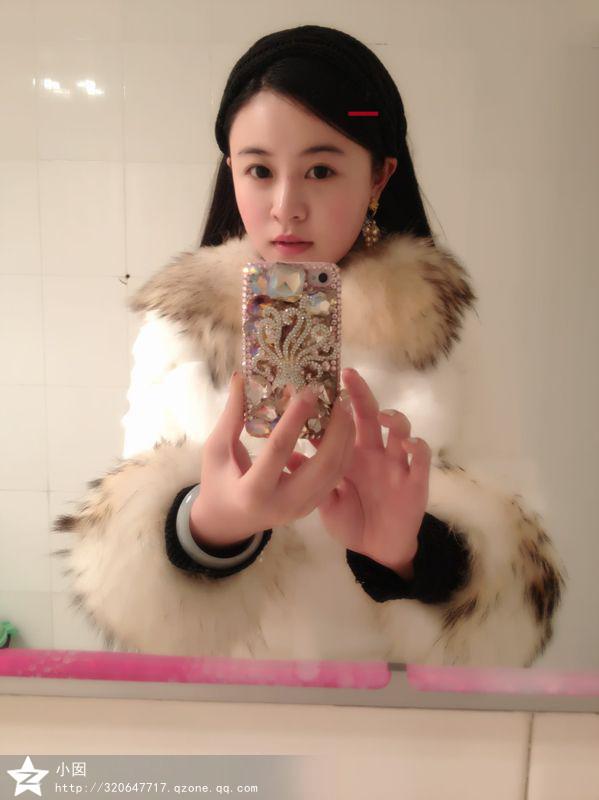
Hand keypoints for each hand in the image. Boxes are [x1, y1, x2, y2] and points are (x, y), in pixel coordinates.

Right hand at [190, 371, 354, 547]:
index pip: (279, 450)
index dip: (294, 419)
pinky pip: (334, 478)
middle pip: (322, 466)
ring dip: (344, 439)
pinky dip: (341, 451)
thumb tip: (242, 377)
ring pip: (335, 473)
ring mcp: (301, 509)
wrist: (226, 521)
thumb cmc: (217, 482)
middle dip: (336, 431)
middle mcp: (282, 504)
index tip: (308, 391)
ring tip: (344, 408)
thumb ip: (232, 415)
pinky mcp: (312, 507)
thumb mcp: (216, 449)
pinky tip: (340, 427)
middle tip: (338, 399)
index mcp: (253, 491)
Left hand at [285, 367, 430, 576]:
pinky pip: (421, 460)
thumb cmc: (351, 521)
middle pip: (370, 415)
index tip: (318, 382)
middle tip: (348, 375)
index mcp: (351, 454)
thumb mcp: (325, 500)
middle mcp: (374, 452)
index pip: (343, 421)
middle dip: (361, 394)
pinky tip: (406, 445)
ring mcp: (396, 464)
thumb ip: (311, 478)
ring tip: (381, 415)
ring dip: (394, 417)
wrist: (377, 551)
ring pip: (401, 430)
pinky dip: (417, 448)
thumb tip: (287, 457)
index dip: (334, 403)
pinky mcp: (415, 481)